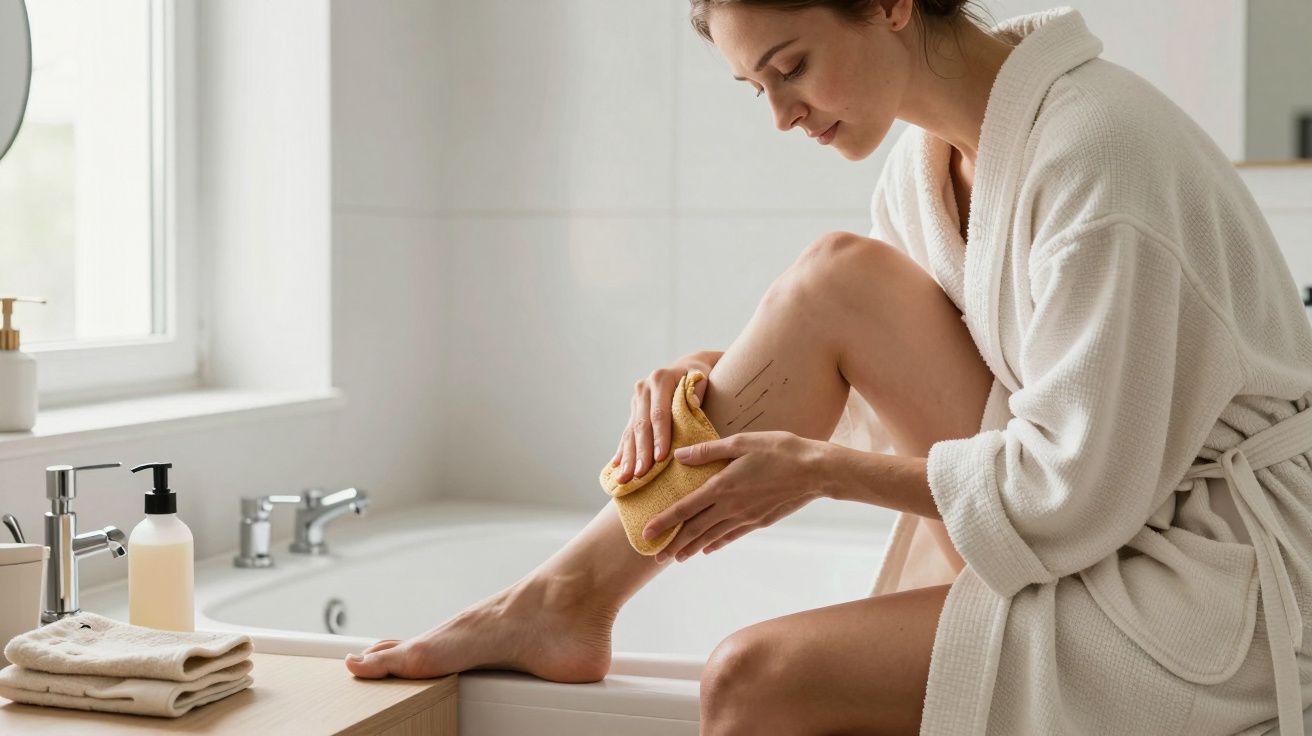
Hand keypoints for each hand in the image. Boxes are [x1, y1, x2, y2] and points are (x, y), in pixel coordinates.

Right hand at [611, 351, 722, 482]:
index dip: (659, 436)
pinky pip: (627, 432)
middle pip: (642, 425)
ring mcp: (636, 399)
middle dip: (641, 452)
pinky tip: (617, 467)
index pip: (659, 413)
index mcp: (660, 379)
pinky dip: (623, 451)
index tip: (660, 458)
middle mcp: (644, 388)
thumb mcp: (703, 378)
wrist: (686, 367)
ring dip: (628, 457)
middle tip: (640, 474)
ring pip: (631, 431)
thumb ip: (698, 390)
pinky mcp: (633, 409)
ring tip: (625, 479)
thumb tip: (693, 404)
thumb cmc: (700, 376)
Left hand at [641, 430, 830, 562]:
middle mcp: (731, 507)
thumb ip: (708, 451)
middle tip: (654, 557)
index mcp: (722, 486)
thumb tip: (679, 456)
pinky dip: (716, 544)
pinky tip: (707, 549)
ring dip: (691, 548)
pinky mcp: (759, 521)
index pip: (684, 509)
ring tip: (676, 557)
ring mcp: (746, 517)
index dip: (663, 522)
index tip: (645, 534)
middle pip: (694, 530)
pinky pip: (731, 536)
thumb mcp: (741, 442)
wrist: (816, 471)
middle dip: (673, 544)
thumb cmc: (779, 450)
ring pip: (711, 537)